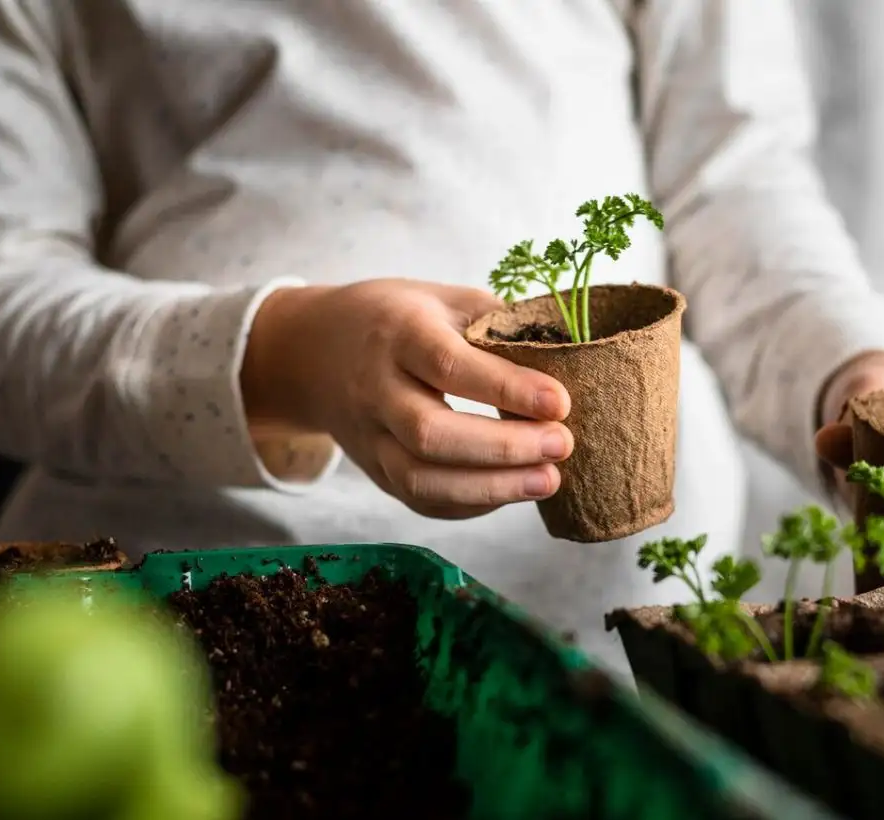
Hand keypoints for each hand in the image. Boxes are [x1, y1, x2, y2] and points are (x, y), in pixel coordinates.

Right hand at [241, 279, 573, 518]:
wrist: (311, 350)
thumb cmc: (397, 318)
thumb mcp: (443, 298)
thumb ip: (498, 324)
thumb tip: (572, 349)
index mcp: (397, 333)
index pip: (448, 365)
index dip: (506, 388)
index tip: (560, 402)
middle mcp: (375, 388)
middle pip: (431, 432)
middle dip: (504, 447)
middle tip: (563, 444)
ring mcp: (369, 437)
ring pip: (421, 479)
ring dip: (491, 488)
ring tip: (549, 480)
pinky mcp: (374, 471)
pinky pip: (420, 500)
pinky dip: (470, 504)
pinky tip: (513, 492)